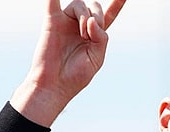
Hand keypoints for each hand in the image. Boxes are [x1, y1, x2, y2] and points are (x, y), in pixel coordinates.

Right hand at [11, 0, 125, 125]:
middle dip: (98, 16)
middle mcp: (80, 26)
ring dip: (85, 16)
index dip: (117, 4)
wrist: (54, 84)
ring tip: (83, 34)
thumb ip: (101, 37)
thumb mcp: (97, 58)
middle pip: (95, 7)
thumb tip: (90, 20)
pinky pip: (52, 1)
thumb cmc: (75, 75)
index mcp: (94, 35)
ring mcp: (66, 22)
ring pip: (79, 4)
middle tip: (91, 35)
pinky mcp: (52, 21)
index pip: (109, 15)